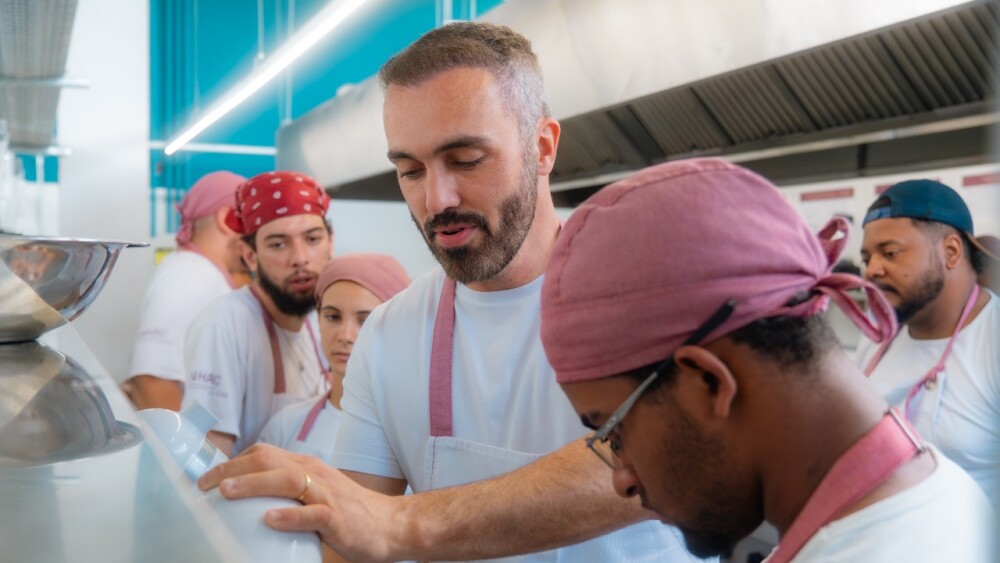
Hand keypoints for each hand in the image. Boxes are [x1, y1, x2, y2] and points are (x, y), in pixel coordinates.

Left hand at [197, 444, 403, 561]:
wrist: (393, 525)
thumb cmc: (352, 513)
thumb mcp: (318, 493)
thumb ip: (290, 493)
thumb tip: (251, 506)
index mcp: (308, 467)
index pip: (265, 453)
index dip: (232, 462)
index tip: (206, 477)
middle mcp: (315, 474)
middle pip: (270, 460)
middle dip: (233, 469)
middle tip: (204, 484)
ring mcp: (327, 495)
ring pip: (288, 480)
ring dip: (254, 484)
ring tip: (226, 492)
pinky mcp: (339, 519)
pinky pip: (313, 514)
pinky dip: (290, 516)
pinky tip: (269, 520)